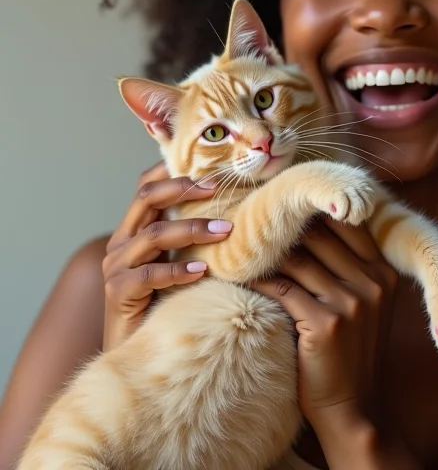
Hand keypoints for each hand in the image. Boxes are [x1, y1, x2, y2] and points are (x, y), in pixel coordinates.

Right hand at [102, 162, 231, 350]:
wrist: (141, 352)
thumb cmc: (169, 303)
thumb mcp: (183, 262)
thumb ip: (195, 238)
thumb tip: (239, 211)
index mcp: (135, 230)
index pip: (147, 186)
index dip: (173, 171)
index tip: (210, 167)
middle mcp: (122, 243)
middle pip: (146, 198)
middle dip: (183, 188)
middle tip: (218, 188)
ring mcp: (117, 267)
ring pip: (153, 234)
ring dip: (191, 229)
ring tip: (225, 231)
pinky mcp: (118, 293)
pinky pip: (148, 275)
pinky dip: (176, 270)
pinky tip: (201, 272)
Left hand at [253, 219, 397, 436]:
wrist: (352, 409)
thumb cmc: (352, 353)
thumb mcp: (367, 305)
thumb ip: (351, 267)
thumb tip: (313, 223)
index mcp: (386, 273)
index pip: (350, 224)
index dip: (317, 210)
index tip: (288, 203)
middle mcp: (373, 283)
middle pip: (321, 236)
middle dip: (287, 226)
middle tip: (257, 216)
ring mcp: (351, 303)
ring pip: (299, 259)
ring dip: (268, 252)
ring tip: (245, 243)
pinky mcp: (325, 324)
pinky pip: (283, 288)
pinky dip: (260, 280)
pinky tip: (243, 276)